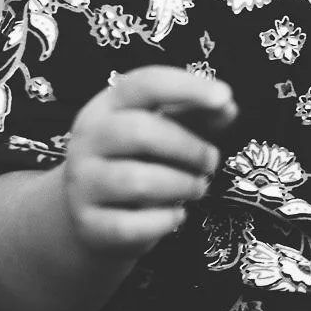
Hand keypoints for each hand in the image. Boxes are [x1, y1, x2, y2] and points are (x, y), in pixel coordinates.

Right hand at [62, 66, 236, 257]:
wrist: (93, 215)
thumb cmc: (138, 162)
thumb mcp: (165, 131)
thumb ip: (196, 116)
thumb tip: (227, 107)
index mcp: (108, 107)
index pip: (144, 84)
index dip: (187, 87)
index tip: (225, 96)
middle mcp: (87, 140)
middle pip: (140, 132)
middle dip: (188, 147)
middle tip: (212, 161)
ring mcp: (82, 182)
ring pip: (136, 181)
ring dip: (182, 185)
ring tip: (197, 187)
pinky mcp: (87, 223)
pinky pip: (130, 225)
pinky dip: (165, 221)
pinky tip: (178, 215)